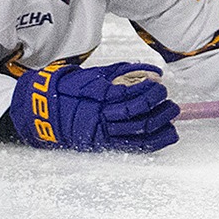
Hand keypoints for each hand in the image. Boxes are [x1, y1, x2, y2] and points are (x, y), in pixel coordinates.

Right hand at [8, 61, 179, 151]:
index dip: (151, 90)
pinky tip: (167, 134)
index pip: (133, 95)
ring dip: (162, 124)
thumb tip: (154, 71)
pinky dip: (155, 141)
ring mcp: (103, 133)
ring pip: (140, 133)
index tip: (160, 84)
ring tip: (172, 115)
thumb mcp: (97, 74)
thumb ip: (126, 71)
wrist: (46, 109)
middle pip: (140, 115)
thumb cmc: (72, 88)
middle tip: (169, 101)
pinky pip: (135, 146)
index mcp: (99, 96)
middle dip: (160, 107)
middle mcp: (102, 116)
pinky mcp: (104, 145)